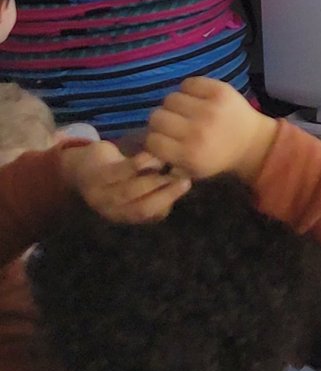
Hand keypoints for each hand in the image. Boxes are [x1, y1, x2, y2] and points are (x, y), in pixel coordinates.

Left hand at [61, 141, 191, 223]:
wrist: (83, 165)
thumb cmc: (117, 175)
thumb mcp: (134, 189)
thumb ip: (154, 191)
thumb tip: (182, 186)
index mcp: (125, 215)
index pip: (150, 214)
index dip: (169, 201)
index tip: (187, 183)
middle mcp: (112, 211)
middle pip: (141, 207)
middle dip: (166, 194)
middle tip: (184, 178)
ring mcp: (101, 195)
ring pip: (131, 191)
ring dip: (154, 180)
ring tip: (170, 166)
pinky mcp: (97, 175)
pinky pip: (120, 171)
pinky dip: (138, 164)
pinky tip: (152, 155)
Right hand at [145, 77, 276, 183]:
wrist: (251, 141)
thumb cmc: (216, 158)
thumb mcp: (190, 170)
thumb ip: (165, 161)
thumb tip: (142, 149)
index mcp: (189, 154)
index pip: (151, 140)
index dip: (153, 138)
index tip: (161, 138)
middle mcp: (197, 131)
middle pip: (157, 117)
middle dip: (161, 121)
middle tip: (172, 123)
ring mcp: (209, 108)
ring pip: (170, 98)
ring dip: (174, 105)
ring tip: (184, 110)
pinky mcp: (220, 90)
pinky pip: (189, 82)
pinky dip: (188, 89)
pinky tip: (195, 98)